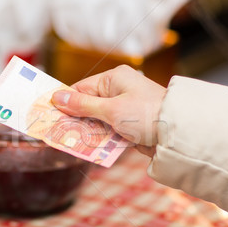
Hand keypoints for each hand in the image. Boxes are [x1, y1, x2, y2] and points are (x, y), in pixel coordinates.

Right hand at [51, 65, 165, 156]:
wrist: (177, 133)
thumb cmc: (146, 114)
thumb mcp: (110, 109)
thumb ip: (82, 106)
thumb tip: (57, 98)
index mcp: (114, 79)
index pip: (81, 88)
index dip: (65, 102)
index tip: (49, 115)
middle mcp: (119, 91)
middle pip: (88, 105)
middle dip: (75, 119)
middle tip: (58, 132)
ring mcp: (125, 108)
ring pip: (97, 120)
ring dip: (88, 131)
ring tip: (72, 142)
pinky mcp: (130, 125)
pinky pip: (109, 130)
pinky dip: (101, 138)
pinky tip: (90, 147)